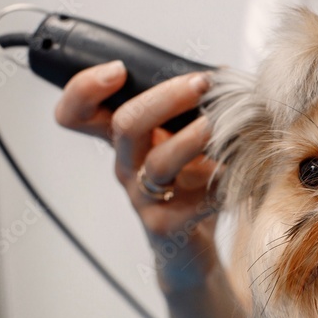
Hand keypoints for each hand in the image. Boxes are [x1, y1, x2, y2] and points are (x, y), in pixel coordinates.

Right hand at [54, 61, 220, 291]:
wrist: (193, 248)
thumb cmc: (191, 186)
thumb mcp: (183, 143)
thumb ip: (191, 111)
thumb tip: (222, 73)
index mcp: (125, 140)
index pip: (76, 114)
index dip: (84, 88)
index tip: (118, 69)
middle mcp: (127, 167)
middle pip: (125, 125)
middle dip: (164, 98)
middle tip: (200, 84)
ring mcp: (144, 198)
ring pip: (159, 163)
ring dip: (191, 139)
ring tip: (219, 125)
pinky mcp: (168, 226)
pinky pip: (197, 200)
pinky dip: (222, 181)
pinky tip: (241, 168)